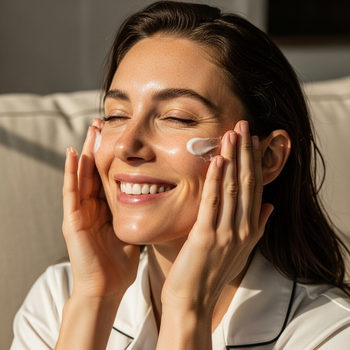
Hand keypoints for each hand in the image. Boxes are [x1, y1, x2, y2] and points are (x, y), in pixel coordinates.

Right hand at [62, 118, 139, 299]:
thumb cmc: (120, 260)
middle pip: (94, 170)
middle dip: (98, 147)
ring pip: (81, 176)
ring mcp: (80, 212)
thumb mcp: (131, 228)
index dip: (112, 155)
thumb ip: (138, 212)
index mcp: (105, 208)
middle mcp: (91, 206)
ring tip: (91, 130)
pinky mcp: (72, 221)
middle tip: (103, 122)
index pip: (107, 175)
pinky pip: (71, 192)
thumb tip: (158, 198)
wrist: (107, 286)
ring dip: (85, 152)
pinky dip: (71, 173)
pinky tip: (74, 154)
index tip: (119, 134)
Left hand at [161, 121, 273, 313]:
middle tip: (244, 125)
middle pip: (247, 183)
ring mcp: (226, 233)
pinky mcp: (207, 237)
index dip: (254, 162)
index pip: (256, 188)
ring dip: (232, 159)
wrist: (194, 299)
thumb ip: (258, 226)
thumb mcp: (242, 250)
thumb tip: (270, 206)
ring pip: (232, 188)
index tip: (253, 140)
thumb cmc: (214, 272)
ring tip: (232, 134)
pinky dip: (216, 180)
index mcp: (250, 229)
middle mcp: (243, 229)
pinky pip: (213, 203)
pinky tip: (218, 161)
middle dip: (245, 152)